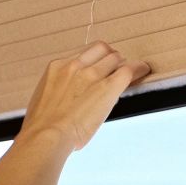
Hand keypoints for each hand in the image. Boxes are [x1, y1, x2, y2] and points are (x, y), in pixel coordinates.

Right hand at [20, 41, 150, 151]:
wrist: (46, 135)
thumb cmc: (42, 126)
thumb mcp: (45, 99)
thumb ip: (59, 91)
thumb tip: (68, 100)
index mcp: (57, 67)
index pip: (83, 54)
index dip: (95, 60)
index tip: (100, 67)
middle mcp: (75, 65)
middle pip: (101, 49)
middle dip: (110, 58)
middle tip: (117, 69)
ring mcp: (91, 74)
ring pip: (115, 57)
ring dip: (122, 63)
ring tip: (131, 70)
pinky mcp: (107, 86)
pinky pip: (128, 70)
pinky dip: (138, 68)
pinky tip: (143, 70)